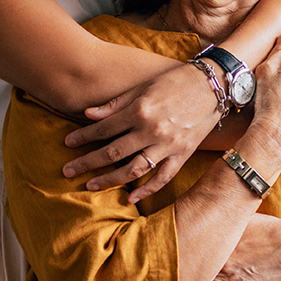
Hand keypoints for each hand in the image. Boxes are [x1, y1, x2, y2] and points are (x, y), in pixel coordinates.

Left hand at [61, 61, 220, 201]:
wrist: (213, 85)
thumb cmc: (175, 81)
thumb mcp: (143, 87)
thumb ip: (115, 104)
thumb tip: (88, 115)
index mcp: (140, 110)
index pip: (103, 129)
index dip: (83, 137)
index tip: (67, 144)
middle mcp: (152, 130)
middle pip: (112, 152)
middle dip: (87, 163)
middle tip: (67, 171)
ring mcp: (168, 145)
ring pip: (133, 170)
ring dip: (109, 180)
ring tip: (90, 187)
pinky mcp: (183, 154)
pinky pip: (162, 177)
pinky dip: (146, 190)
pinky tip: (129, 198)